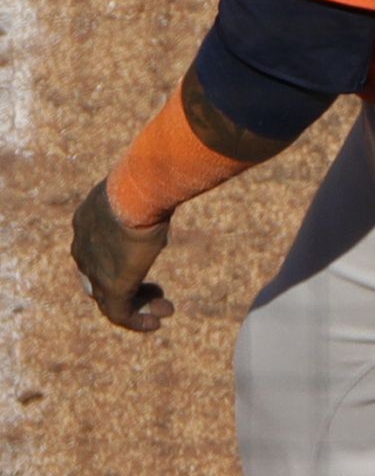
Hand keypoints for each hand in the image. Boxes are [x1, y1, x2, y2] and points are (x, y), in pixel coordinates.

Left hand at [71, 180, 173, 333]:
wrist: (139, 190)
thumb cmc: (146, 180)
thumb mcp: (142, 189)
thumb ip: (145, 200)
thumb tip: (164, 199)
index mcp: (85, 220)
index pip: (97, 248)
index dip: (121, 258)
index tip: (145, 257)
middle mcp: (83, 247)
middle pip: (102, 277)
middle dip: (131, 285)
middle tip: (157, 291)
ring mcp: (94, 269)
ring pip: (112, 299)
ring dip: (140, 305)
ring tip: (165, 309)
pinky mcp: (111, 286)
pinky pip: (120, 313)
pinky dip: (138, 320)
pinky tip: (157, 321)